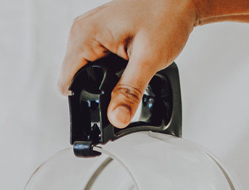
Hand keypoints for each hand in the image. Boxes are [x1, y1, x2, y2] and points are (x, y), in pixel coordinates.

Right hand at [58, 0, 196, 128]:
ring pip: (85, 73)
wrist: (181, 0)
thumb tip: (116, 118)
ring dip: (104, 81)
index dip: (84, 101)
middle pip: (75, 80)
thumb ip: (129, 92)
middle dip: (98, 91)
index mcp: (86, 34)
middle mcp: (82, 31)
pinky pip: (95, 62)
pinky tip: (126, 64)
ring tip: (128, 69)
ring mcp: (90, 32)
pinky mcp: (99, 35)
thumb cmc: (166, 15)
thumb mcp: (147, 59)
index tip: (105, 106)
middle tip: (125, 83)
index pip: (67, 82)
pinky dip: (109, 70)